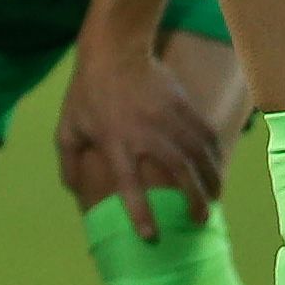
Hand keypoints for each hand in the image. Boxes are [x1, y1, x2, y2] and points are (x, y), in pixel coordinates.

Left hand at [53, 39, 230, 228]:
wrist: (114, 49)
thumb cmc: (87, 92)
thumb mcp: (68, 127)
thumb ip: (69, 162)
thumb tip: (74, 194)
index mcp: (115, 141)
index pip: (129, 183)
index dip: (140, 211)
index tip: (152, 235)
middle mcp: (146, 132)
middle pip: (178, 171)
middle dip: (194, 199)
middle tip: (200, 221)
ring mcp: (168, 117)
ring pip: (199, 154)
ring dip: (211, 179)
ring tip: (215, 200)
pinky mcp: (184, 104)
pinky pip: (205, 134)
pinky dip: (214, 155)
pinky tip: (217, 169)